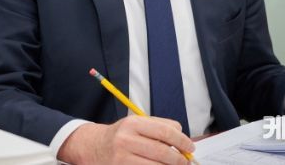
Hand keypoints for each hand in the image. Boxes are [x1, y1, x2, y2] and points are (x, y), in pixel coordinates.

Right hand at [58, 115, 194, 163]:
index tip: (190, 147)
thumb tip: (182, 136)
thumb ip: (159, 126)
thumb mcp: (137, 123)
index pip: (165, 132)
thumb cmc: (121, 135)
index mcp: (134, 123)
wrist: (94, 146)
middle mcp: (127, 139)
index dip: (182, 141)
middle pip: (163, 152)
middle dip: (179, 159)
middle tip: (186, 161)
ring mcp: (123, 157)